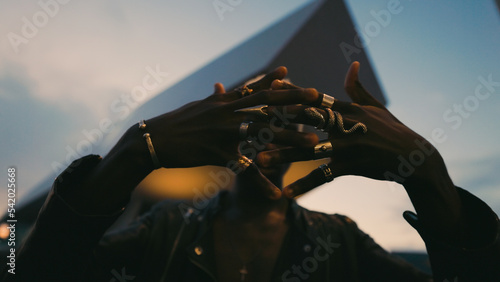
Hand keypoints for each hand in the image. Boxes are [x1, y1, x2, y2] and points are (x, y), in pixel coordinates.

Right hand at [133, 67, 319, 198]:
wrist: (154, 138)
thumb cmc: (179, 122)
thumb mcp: (201, 105)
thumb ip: (218, 97)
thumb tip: (223, 85)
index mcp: (224, 100)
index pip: (255, 89)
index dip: (277, 83)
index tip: (297, 79)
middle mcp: (228, 112)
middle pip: (267, 106)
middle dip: (295, 103)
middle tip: (319, 103)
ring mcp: (224, 132)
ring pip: (264, 134)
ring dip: (291, 139)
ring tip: (314, 144)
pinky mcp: (217, 153)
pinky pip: (244, 169)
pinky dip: (260, 183)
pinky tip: (276, 194)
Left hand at [256, 62, 443, 197]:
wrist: (413, 157)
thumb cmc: (392, 129)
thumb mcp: (375, 106)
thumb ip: (357, 88)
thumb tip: (351, 64)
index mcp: (348, 109)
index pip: (315, 98)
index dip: (294, 91)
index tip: (272, 86)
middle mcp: (344, 125)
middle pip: (306, 121)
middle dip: (280, 120)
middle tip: (254, 122)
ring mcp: (346, 146)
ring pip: (308, 150)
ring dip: (282, 155)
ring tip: (259, 159)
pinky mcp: (350, 166)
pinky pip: (322, 176)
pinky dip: (304, 184)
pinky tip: (285, 193)